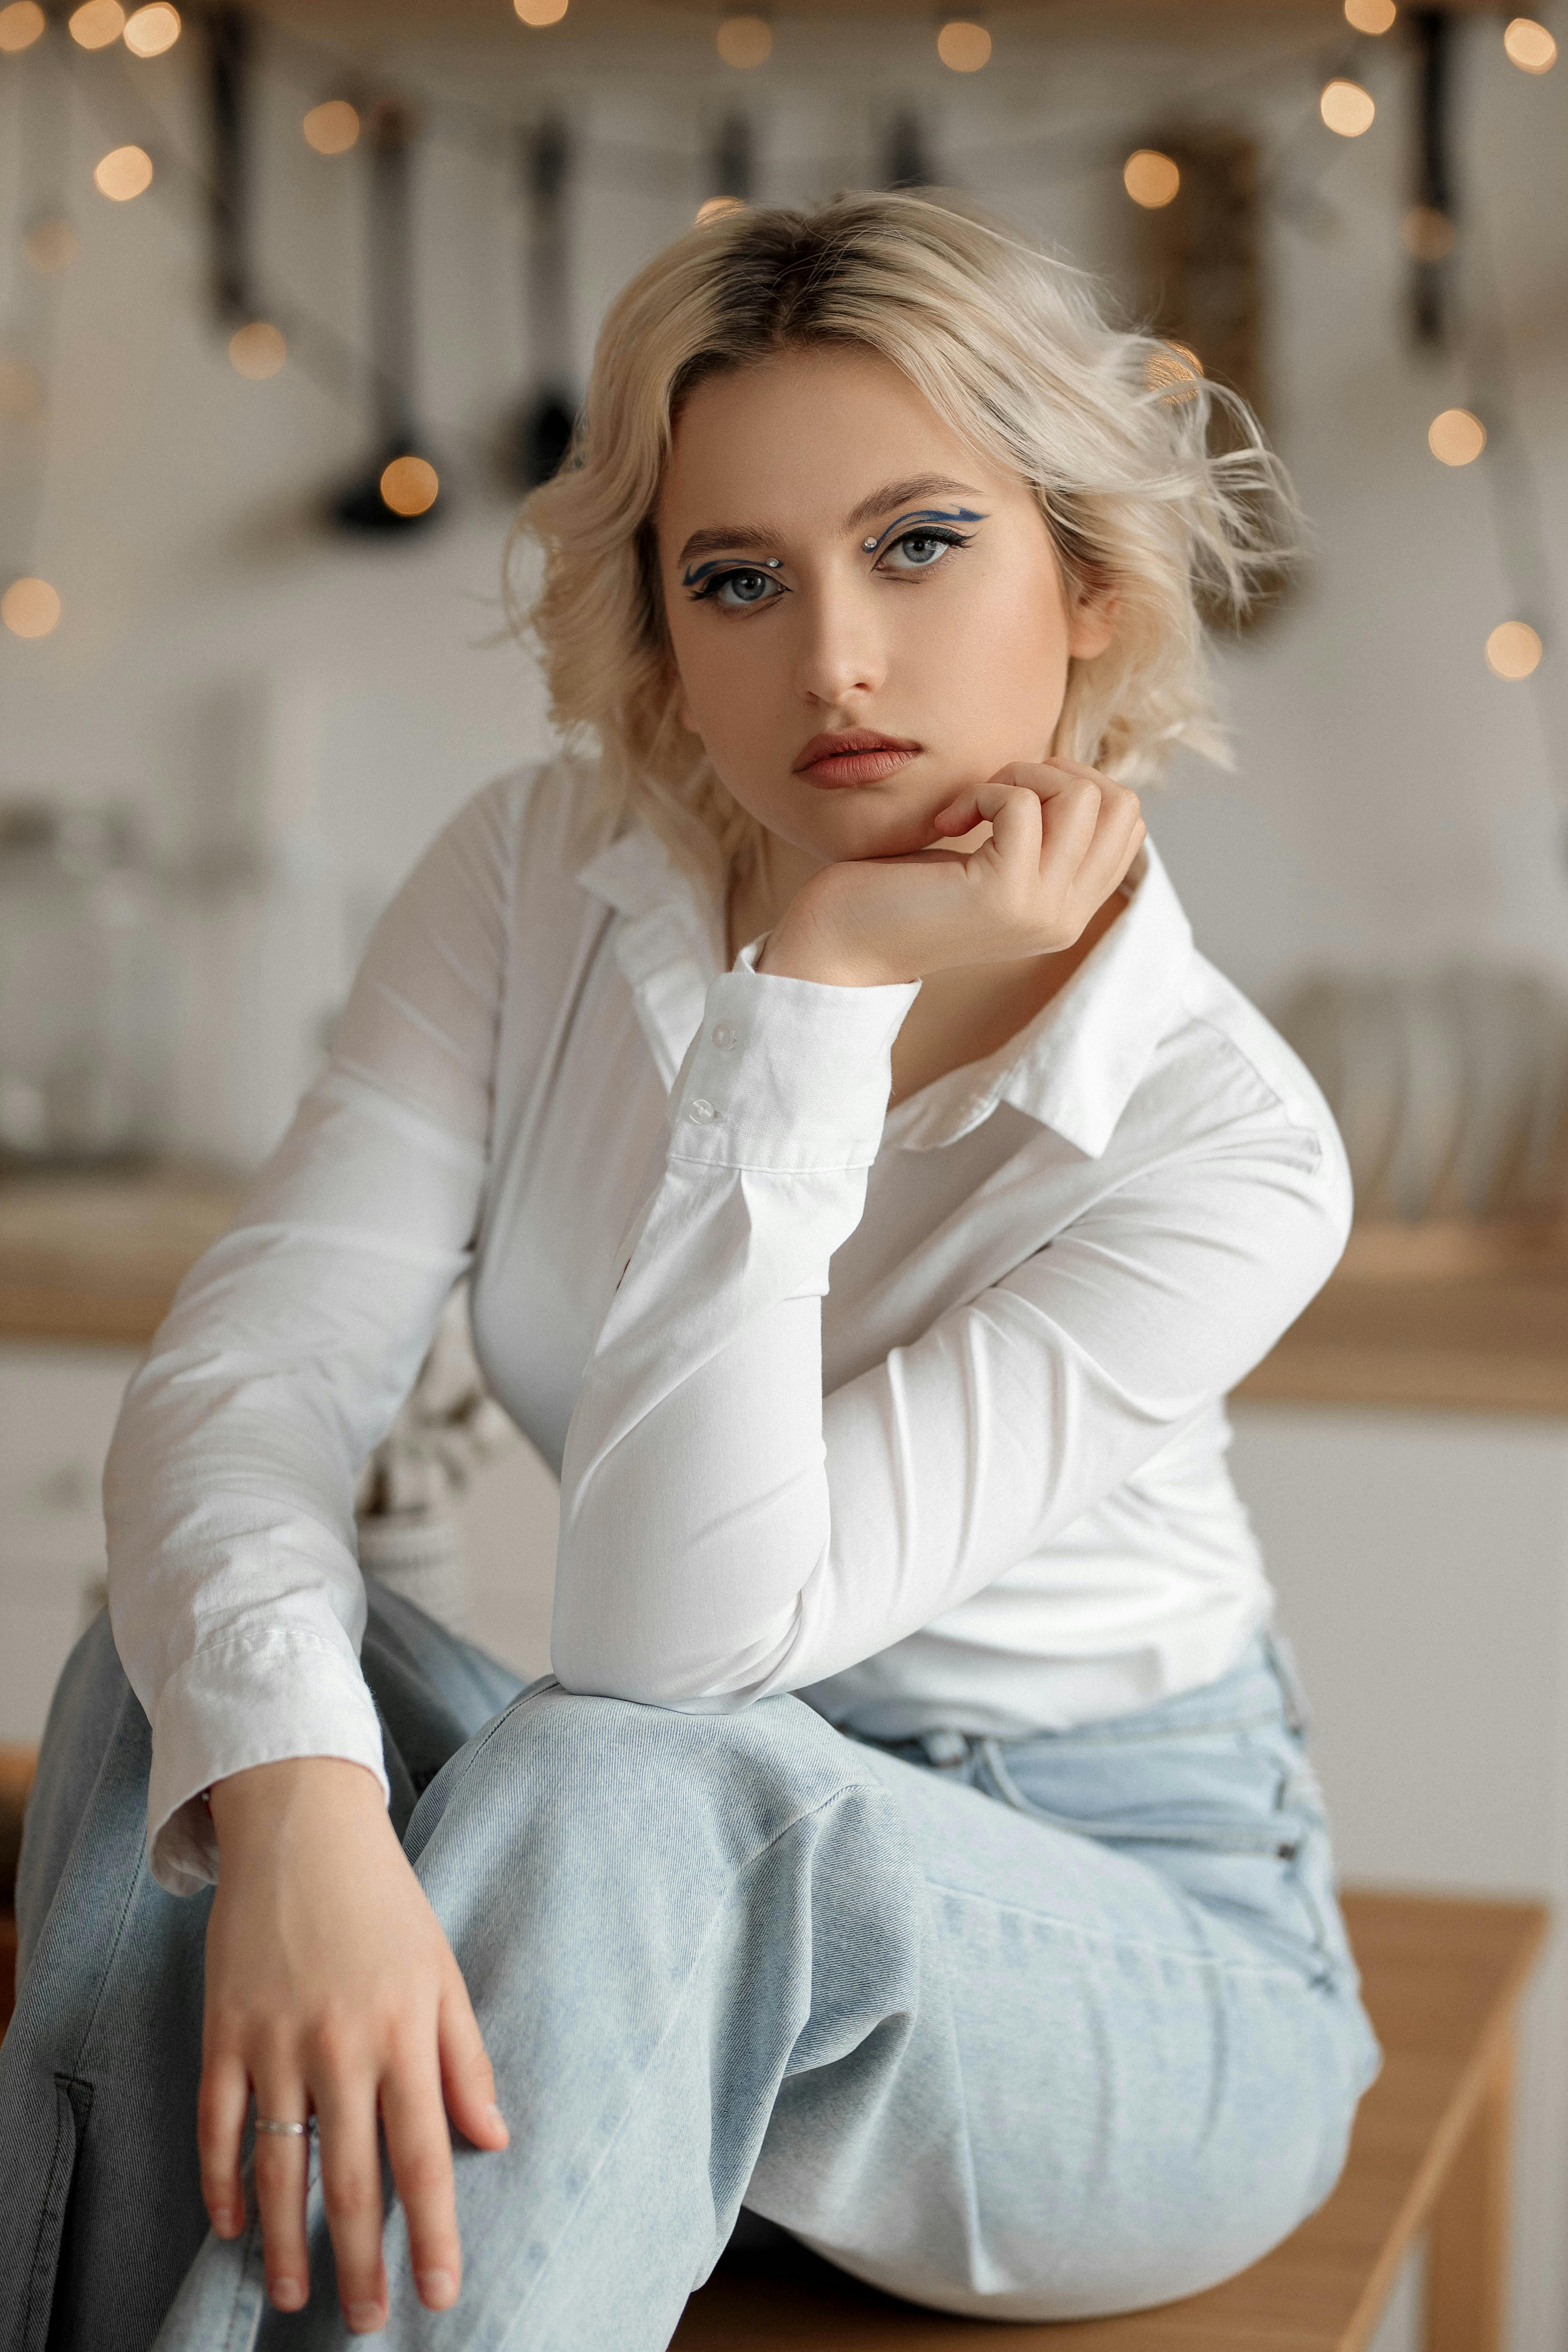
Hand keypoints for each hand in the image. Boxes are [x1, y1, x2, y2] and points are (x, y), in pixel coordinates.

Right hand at [200, 1757, 508, 2330]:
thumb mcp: (442, 1973)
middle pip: (349, 2177)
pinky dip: (221, 2182)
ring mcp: (275, 2039)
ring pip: (278, 2166)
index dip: (432, 2232)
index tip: (440, 2293)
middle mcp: (340, 2044)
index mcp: (403, 2032)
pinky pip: (218, 2123)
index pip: (424, 2155)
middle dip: (358, 2261)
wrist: (303, 1828)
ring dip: (284, 2242)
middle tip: (368, 2320)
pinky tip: (232, 2225)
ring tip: (293, 2296)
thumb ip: (466, 2060)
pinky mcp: (224, 2029)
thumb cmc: (385, 1905)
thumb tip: (492, 2140)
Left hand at [760, 760, 1143, 987]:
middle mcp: (1067, 917)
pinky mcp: (1003, 895)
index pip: (1128, 822)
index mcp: (1070, 908)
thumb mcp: (992, 860)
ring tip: (970, 807)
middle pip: (1122, 804)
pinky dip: (982, 793)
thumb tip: (1074, 776)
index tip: (1012, 800)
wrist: (840, 945)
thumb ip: (1041, 835)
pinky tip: (946, 823)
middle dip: (1058, 773)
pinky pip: (1022, 805)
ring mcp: (1041, 911)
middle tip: (995, 794)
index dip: (1074, 784)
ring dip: (1020, 777)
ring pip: (1084, 797)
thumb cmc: (904, 891)